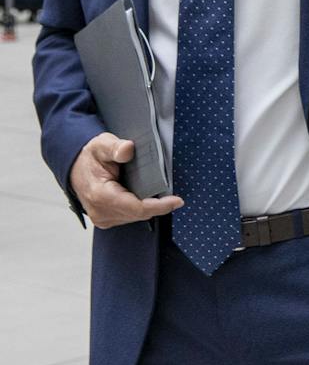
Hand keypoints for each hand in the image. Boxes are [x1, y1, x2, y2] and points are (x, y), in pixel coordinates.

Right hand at [68, 133, 183, 228]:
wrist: (75, 167)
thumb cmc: (90, 157)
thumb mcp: (101, 144)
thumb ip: (115, 147)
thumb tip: (127, 149)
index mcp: (100, 195)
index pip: (136, 208)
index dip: (159, 206)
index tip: (177, 201)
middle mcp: (100, 212)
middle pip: (139, 214)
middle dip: (157, 204)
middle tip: (170, 192)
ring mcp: (102, 218)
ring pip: (136, 217)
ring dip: (148, 207)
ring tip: (156, 192)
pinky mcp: (105, 220)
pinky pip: (130, 217)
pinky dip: (140, 208)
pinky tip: (144, 197)